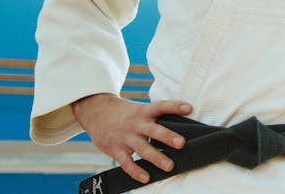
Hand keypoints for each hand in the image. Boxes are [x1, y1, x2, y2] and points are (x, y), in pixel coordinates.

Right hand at [71, 93, 193, 183]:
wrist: (96, 112)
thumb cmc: (125, 113)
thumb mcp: (139, 109)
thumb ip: (155, 117)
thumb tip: (181, 125)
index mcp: (144, 111)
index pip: (161, 106)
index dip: (175, 106)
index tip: (189, 108)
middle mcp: (136, 124)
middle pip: (153, 130)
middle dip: (167, 137)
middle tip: (182, 143)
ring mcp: (126, 137)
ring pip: (142, 148)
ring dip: (156, 158)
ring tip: (169, 166)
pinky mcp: (116, 149)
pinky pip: (127, 162)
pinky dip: (136, 171)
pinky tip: (146, 178)